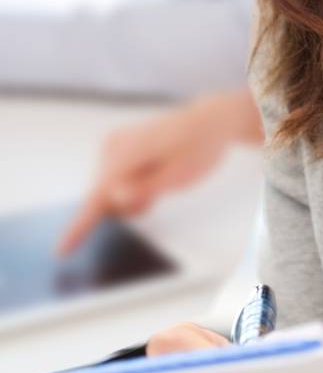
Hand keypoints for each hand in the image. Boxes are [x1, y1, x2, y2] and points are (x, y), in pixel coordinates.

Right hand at [56, 90, 263, 256]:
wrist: (208, 122)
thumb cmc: (197, 147)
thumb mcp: (176, 176)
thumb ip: (143, 189)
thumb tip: (113, 197)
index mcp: (126, 154)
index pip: (96, 198)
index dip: (79, 226)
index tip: (63, 249)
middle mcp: (113, 147)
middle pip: (103, 198)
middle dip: (126, 206)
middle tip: (155, 195)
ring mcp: (113, 145)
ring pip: (109, 191)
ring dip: (130, 197)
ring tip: (157, 182)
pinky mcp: (118, 147)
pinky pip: (114, 180)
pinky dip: (130, 187)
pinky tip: (150, 177)